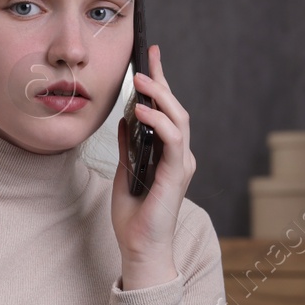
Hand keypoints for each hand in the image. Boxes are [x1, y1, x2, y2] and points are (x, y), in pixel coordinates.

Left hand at [112, 43, 194, 289]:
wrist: (139, 248)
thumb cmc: (133, 217)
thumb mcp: (125, 173)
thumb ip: (128, 146)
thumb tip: (123, 118)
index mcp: (168, 154)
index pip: (166, 111)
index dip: (160, 83)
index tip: (150, 56)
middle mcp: (180, 156)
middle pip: (175, 108)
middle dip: (161, 80)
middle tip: (146, 58)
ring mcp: (181, 164)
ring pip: (178, 118)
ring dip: (159, 96)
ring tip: (140, 80)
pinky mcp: (177, 174)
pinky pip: (172, 140)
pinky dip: (157, 121)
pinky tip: (140, 110)